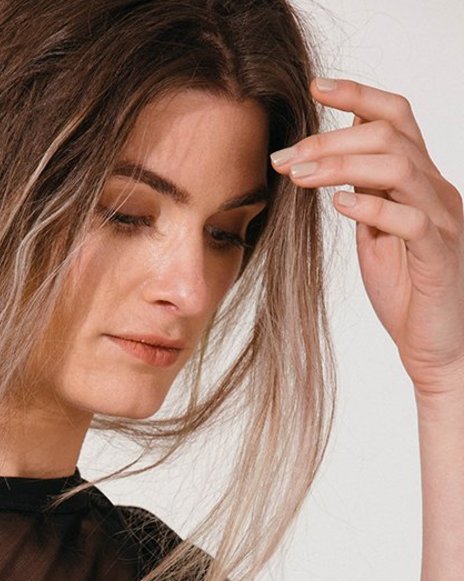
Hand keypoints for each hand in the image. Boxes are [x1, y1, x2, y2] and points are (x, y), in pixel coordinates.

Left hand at [270, 77, 463, 400]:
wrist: (435, 346)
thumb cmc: (407, 293)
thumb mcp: (375, 238)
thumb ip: (363, 200)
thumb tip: (332, 168)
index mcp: (419, 182)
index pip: (395, 118)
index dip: (358, 96)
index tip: (315, 89)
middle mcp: (435, 190)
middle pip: (389, 134)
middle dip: (330, 139)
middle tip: (284, 157)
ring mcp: (440, 219)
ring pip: (398, 166)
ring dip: (341, 166)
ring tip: (300, 178)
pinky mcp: (438, 253)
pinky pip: (409, 217)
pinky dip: (371, 206)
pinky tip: (339, 206)